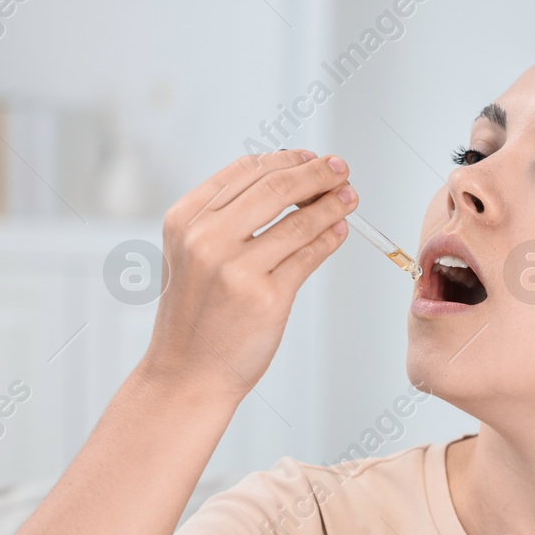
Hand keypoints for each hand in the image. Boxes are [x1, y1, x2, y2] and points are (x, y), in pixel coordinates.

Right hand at [143, 149, 356, 398]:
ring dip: (331, 204)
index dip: (285, 159)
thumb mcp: (191, 257)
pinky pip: (308, 256)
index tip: (310, 158)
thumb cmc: (195, 317)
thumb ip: (225, 220)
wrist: (187, 375)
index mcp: (184, 221)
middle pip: (275, 187)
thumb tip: (287, 182)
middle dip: (316, 173)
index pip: (244, 171)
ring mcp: (236, 270)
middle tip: (340, 169)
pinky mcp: (267, 298)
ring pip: (298, 221)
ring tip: (349, 197)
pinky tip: (339, 230)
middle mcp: (206, 240)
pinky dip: (329, 238)